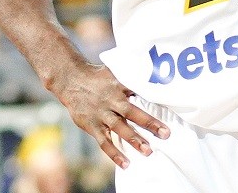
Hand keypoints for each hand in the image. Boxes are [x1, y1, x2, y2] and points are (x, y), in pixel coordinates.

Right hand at [48, 61, 169, 168]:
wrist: (70, 80)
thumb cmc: (97, 77)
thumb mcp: (114, 72)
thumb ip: (131, 78)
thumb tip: (153, 79)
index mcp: (117, 86)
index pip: (138, 92)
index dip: (151, 98)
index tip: (167, 107)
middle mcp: (110, 100)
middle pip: (130, 112)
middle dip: (148, 123)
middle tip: (165, 134)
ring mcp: (100, 114)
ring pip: (118, 128)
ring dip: (133, 140)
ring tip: (148, 151)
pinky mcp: (92, 126)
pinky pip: (104, 142)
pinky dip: (114, 154)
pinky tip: (126, 164)